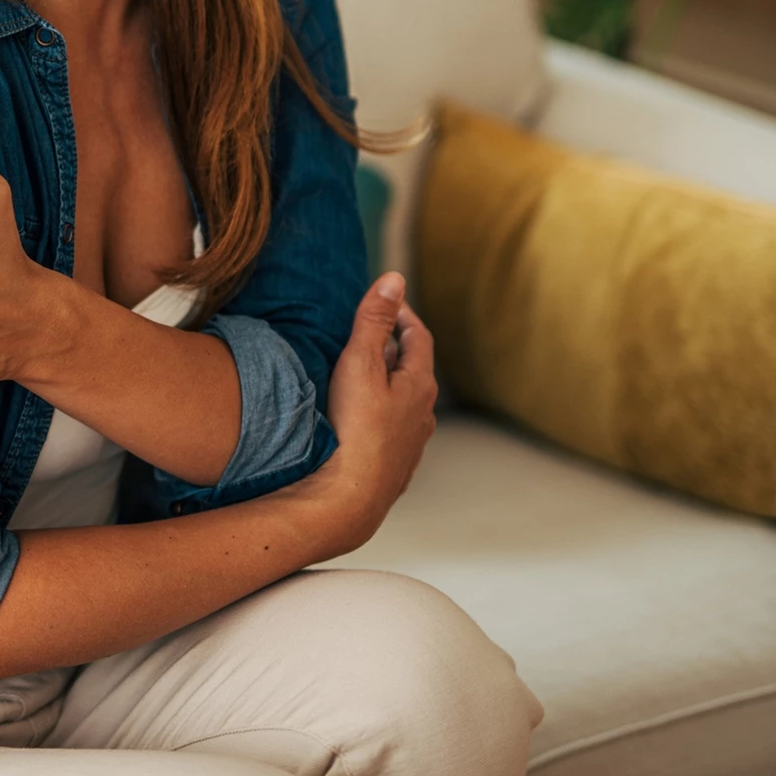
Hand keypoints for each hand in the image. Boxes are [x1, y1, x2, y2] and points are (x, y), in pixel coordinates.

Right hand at [289, 272, 436, 558]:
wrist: (351, 496)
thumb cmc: (355, 428)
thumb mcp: (360, 363)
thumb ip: (374, 321)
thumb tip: (394, 279)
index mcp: (419, 384)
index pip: (419, 336)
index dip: (403, 315)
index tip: (386, 302)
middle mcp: (423, 414)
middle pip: (413, 369)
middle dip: (393, 348)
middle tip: (368, 334)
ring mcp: (412, 443)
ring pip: (404, 403)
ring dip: (387, 385)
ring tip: (360, 376)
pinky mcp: (395, 467)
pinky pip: (392, 431)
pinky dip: (380, 415)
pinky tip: (359, 421)